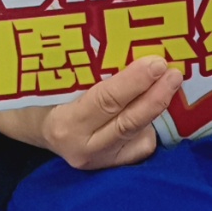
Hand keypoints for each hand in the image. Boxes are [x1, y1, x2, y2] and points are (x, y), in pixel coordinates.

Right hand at [0, 56, 183, 169]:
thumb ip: (92, 70)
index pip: (105, 101)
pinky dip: (152, 125)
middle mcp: (82, 148)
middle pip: (127, 122)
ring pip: (138, 135)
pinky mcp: (114, 167)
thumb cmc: (49, 95)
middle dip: (155, 96)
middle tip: (173, 72)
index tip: (156, 62)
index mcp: (64, 123)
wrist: (38, 129)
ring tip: (172, 82)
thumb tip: (132, 43)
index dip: (134, 82)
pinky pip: (141, 146)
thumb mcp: (60, 80)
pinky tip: (157, 104)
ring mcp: (100, 162)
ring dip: (158, 107)